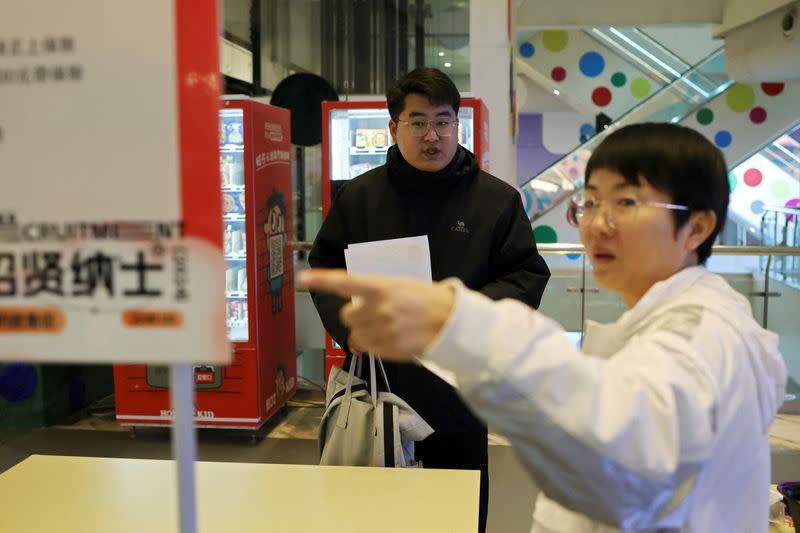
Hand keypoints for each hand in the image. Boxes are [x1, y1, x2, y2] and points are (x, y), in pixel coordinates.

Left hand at [298, 269, 454, 361]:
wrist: (450, 322)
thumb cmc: (425, 299)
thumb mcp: (401, 284)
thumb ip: (376, 290)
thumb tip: (354, 300)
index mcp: (383, 287)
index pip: (347, 283)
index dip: (323, 280)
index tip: (304, 277)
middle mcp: (380, 310)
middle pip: (347, 315)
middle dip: (356, 314)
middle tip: (372, 312)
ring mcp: (383, 331)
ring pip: (356, 334)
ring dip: (364, 330)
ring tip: (384, 326)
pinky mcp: (388, 350)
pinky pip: (368, 348)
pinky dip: (374, 344)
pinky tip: (390, 337)